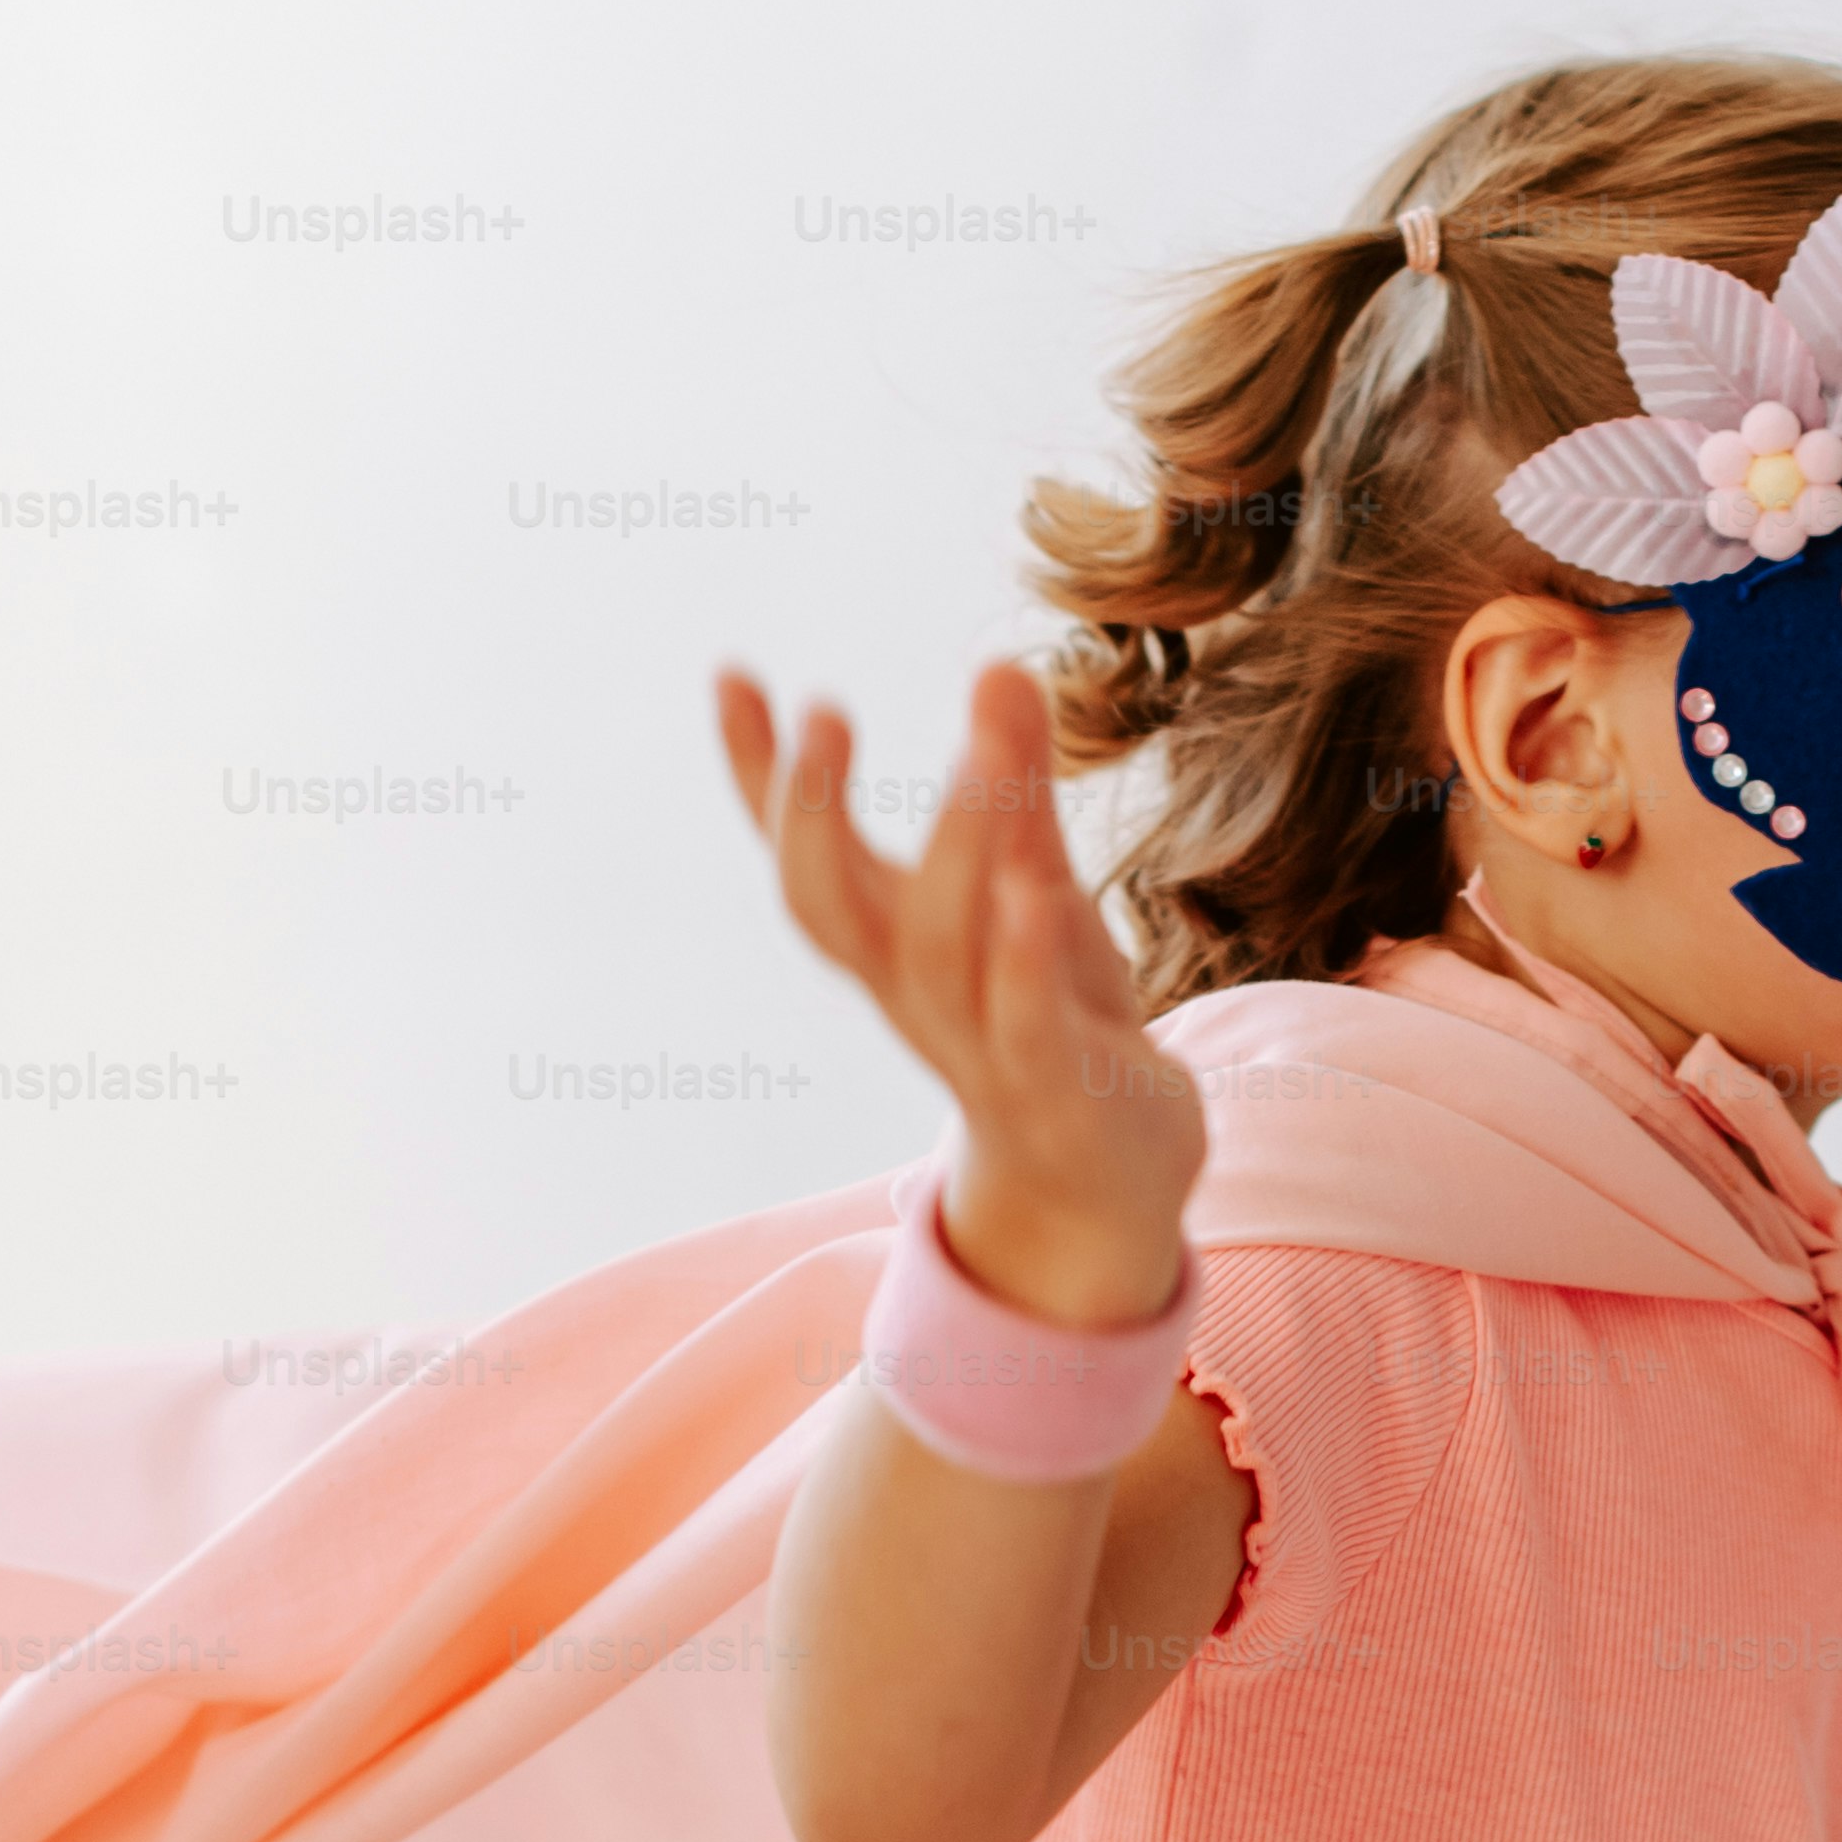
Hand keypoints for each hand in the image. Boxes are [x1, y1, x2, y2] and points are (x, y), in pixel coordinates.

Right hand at [718, 660, 1199, 1326]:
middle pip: (826, 909)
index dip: (758, 775)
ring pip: (933, 954)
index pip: (801, 855)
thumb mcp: (1030, 887)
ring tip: (977, 759)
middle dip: (813, 814)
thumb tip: (996, 662)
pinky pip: (1022, 1026)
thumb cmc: (1054, 1015)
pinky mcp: (1053, 1088)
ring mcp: (973, 1045)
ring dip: (949, 852)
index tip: (733, 674)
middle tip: (825, 711)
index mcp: (889, 941)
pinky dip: (1021, 962)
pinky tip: (1035, 893)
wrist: (1109, 1179)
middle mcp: (907, 993)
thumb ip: (1010, 788)